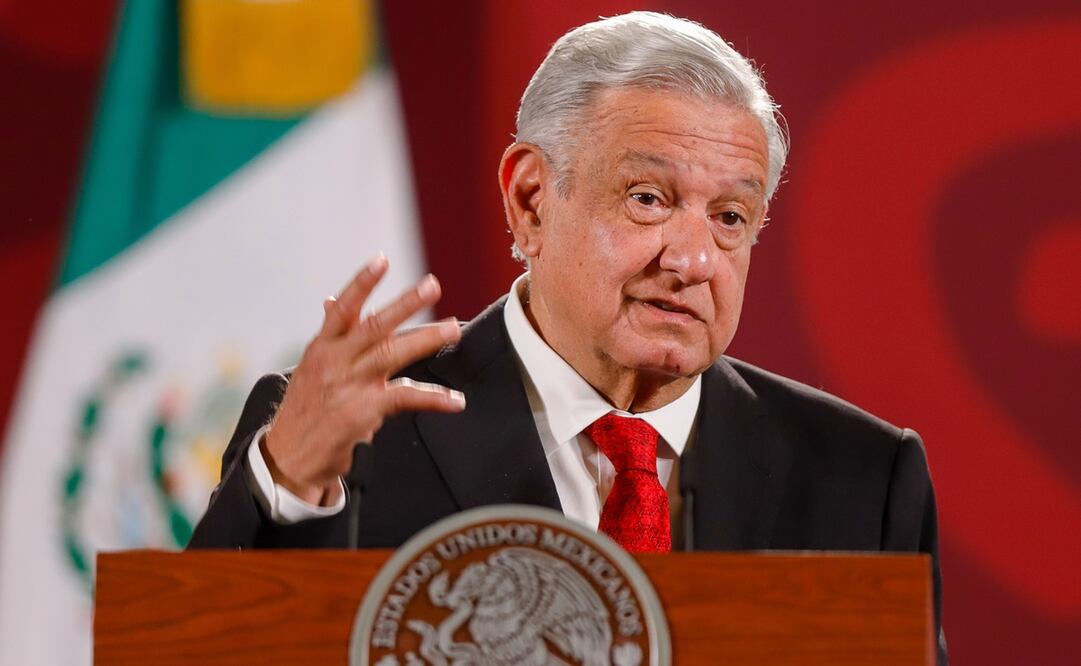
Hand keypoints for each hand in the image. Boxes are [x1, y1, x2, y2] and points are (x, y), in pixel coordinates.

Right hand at [261, 254, 464, 504]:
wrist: (289, 457)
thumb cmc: (305, 409)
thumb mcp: (311, 367)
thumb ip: (332, 335)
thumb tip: (332, 299)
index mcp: (322, 348)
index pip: (342, 309)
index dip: (362, 283)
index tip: (381, 260)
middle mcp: (335, 362)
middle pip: (373, 326)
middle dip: (405, 304)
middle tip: (432, 285)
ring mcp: (349, 386)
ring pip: (392, 354)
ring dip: (426, 339)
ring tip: (454, 328)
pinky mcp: (364, 412)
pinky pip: (406, 399)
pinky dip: (434, 399)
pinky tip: (456, 401)